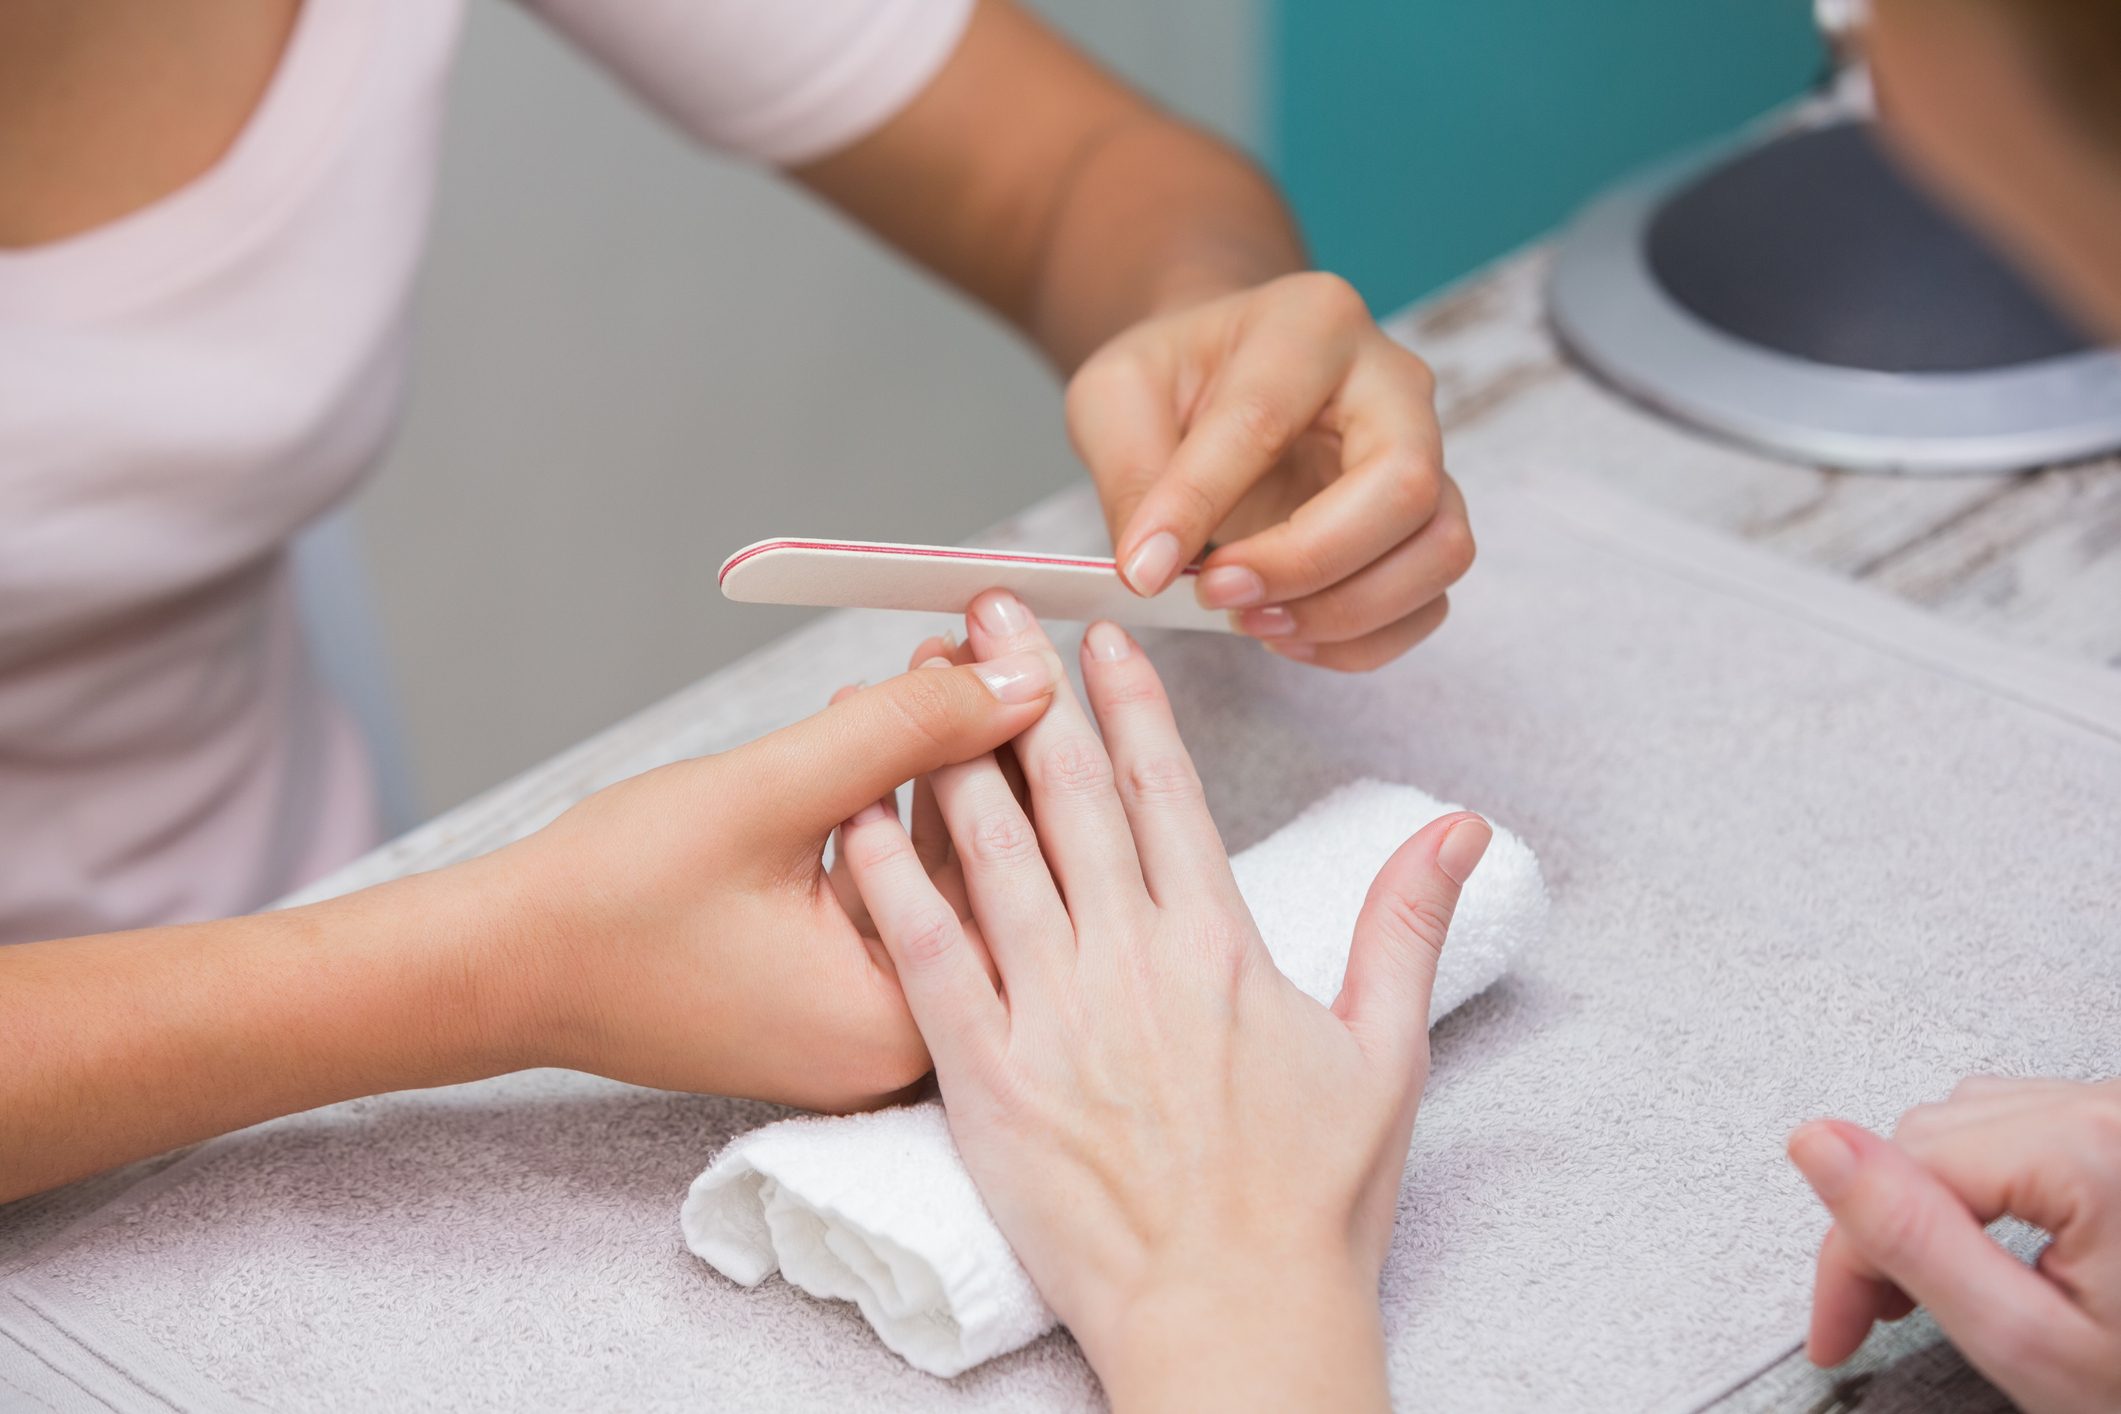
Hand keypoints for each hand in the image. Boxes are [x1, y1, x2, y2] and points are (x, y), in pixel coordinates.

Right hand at [492, 644, 1061, 1112]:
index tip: (1025, 659)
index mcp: (899, 1025)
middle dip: (978, 752)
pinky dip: (882, 816)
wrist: (493, 964)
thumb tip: (1020, 675)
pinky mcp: (818, 995)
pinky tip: (871, 729)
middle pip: (981, 878)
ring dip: (927, 771)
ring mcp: (853, 1026)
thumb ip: (904, 729)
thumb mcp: (772, 793)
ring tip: (925, 665)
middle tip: (980, 647)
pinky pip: (882, 896)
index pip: (1013, 879)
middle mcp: (891, 1044)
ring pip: (931, 877)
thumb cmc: (611, 899)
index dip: (1022, 755)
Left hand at [838, 591, 1490, 1408]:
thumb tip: (1461, 828)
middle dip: (1026, 689)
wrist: (1234, 1318)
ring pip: (993, 853)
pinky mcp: (987, 1079)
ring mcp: (1052, 1015)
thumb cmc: (1311, 1201)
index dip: (1127, 703)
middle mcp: (1130, 959)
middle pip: (1067, 796)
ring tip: (922, 673)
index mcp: (1219, 944)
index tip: (1100, 638)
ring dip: (955, 754)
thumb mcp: (1385, 1054)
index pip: (1163, 791)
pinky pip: (927, 958)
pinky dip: (892, 881)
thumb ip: (1406, 925)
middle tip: (989, 608)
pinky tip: (861, 818)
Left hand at [1067, 271, 1472, 671]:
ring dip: (1346, 611)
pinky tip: (1287, 633)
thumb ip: (1131, 476)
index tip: (1143, 572)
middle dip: (1306, 563)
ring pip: (1439, 549)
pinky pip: (1429, 600)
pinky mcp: (1426, 522)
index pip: (1266, 419)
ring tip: (1254, 622)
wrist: (1223, 378)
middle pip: (1403, 486)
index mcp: (1310, 324)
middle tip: (1217, 594)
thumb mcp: (1116, 397)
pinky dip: (1362, 640)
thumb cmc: (1176, 379)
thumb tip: (1152, 571)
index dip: (1200, 504)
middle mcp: (1393, 383)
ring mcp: (1427, 454)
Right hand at [1789, 1077, 2120, 1412]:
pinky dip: (1991, 1182)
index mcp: (2089, 1148)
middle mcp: (2113, 1104)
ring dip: (1938, 1200)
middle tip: (1884, 1314)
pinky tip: (2003, 1241)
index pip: (1902, 1169)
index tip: (1838, 1331)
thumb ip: (1913, 1240)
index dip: (1849, 1260)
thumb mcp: (2034, 1343)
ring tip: (1947, 1282)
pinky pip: (2025, 1122)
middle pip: (1932, 1134)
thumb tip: (1817, 1145)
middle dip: (1893, 1227)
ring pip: (1971, 1121)